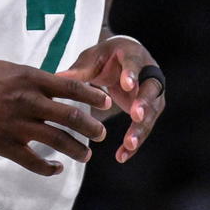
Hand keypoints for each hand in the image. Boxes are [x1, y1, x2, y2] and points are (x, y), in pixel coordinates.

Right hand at [0, 59, 112, 175]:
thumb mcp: (8, 69)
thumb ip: (31, 80)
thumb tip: (54, 86)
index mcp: (30, 78)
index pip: (70, 87)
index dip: (92, 96)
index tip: (105, 102)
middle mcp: (27, 101)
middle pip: (70, 116)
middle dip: (90, 127)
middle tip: (101, 134)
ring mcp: (15, 124)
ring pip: (56, 140)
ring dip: (76, 149)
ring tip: (86, 155)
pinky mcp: (2, 143)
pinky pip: (32, 160)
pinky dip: (47, 167)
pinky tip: (56, 168)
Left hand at [59, 35, 164, 162]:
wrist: (121, 61)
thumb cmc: (105, 58)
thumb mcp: (92, 59)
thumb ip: (80, 70)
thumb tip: (57, 78)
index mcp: (133, 54)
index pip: (135, 63)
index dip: (132, 74)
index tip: (127, 86)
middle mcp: (149, 73)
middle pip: (151, 89)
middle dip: (144, 104)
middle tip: (136, 116)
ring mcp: (152, 93)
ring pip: (151, 112)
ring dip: (140, 129)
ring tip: (129, 144)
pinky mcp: (149, 110)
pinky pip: (144, 127)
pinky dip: (134, 141)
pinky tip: (123, 155)